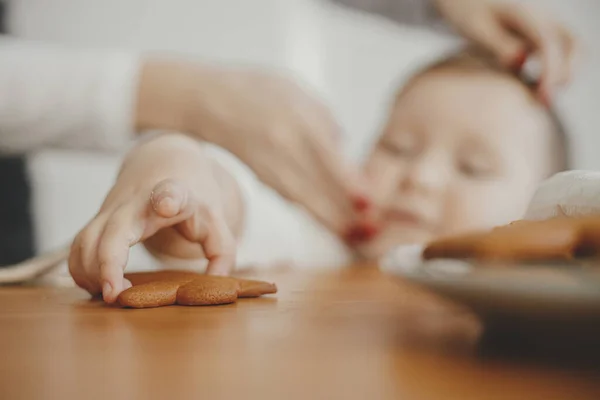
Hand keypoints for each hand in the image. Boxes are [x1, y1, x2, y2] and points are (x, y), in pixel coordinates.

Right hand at [69, 135, 238, 302]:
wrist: (163, 162)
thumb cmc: (191, 194)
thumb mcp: (216, 219)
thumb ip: (222, 252)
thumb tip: (214, 286)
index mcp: (173, 195)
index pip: (170, 192)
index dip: (168, 198)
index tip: (168, 203)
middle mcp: (135, 202)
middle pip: (112, 230)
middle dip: (108, 264)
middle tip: (115, 295)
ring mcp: (111, 210)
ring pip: (85, 241)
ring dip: (91, 273)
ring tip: (111, 296)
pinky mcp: (96, 220)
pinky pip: (78, 248)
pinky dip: (81, 270)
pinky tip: (97, 287)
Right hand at [136, 61, 374, 237]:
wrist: (209, 101)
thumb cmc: (258, 89)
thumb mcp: (297, 89)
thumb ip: (325, 118)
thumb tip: (343, 149)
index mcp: (299, 121)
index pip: (330, 160)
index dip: (350, 185)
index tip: (369, 204)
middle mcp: (284, 148)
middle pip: (319, 189)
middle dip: (345, 214)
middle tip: (370, 231)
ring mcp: (271, 167)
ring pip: (305, 201)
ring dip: (330, 220)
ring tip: (353, 233)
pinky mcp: (263, 179)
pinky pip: (292, 198)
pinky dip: (312, 210)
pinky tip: (329, 219)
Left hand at [435, 0, 577, 101]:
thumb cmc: (467, 10)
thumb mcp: (476, 27)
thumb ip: (498, 44)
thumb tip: (519, 63)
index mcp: (526, 14)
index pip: (548, 43)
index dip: (550, 71)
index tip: (543, 95)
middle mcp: (541, 17)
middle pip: (572, 44)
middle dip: (564, 73)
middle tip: (544, 100)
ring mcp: (543, 25)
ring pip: (570, 49)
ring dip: (563, 72)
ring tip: (541, 98)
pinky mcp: (538, 35)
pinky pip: (557, 52)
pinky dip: (554, 70)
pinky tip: (535, 89)